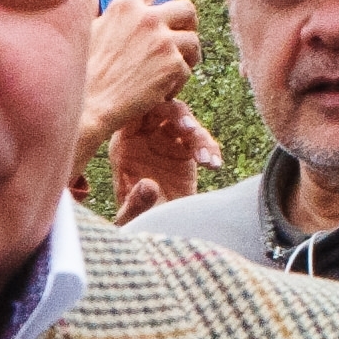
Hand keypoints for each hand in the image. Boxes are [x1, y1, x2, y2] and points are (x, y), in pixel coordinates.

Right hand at [76, 0, 203, 172]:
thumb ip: (97, 11)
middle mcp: (146, 17)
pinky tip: (160, 93)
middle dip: (190, 26)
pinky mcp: (172, 64)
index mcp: (124, 7)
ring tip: (172, 74)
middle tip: (184, 42)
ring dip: (187, 58)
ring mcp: (162, 39)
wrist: (89, 104)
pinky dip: (177, 84)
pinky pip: (186, 71)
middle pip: (187, 9)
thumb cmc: (83, 74)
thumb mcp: (86, 32)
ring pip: (193, 42)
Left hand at [103, 97, 216, 218]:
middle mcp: (145, 137)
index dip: (148, 107)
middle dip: (179, 115)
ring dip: (199, 136)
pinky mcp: (186, 153)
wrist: (154, 231)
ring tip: (205, 159)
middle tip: (190, 130)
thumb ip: (136, 202)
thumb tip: (148, 185)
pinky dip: (211, 149)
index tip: (162, 113)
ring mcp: (167, 143)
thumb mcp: (131, 217)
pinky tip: (215, 165)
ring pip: (186, 123)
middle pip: (162, 110)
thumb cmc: (135, 222)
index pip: (133, 113)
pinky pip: (202, 141)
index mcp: (124, 143)